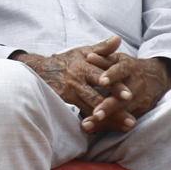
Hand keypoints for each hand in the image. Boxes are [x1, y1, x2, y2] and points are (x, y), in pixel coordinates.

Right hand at [13, 35, 136, 133]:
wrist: (39, 70)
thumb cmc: (66, 61)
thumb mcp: (82, 52)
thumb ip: (102, 48)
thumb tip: (118, 39)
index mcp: (83, 67)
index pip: (101, 77)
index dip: (114, 86)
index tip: (129, 95)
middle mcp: (76, 81)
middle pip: (97, 97)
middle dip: (114, 109)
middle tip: (131, 120)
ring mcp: (69, 94)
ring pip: (90, 109)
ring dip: (108, 120)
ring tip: (126, 127)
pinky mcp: (63, 103)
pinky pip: (80, 114)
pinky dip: (93, 123)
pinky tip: (105, 130)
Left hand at [81, 51, 170, 129]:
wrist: (156, 77)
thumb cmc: (127, 67)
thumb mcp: (117, 58)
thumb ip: (102, 57)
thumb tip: (88, 57)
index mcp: (129, 67)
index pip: (121, 70)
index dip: (112, 75)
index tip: (102, 81)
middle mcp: (136, 84)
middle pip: (122, 98)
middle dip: (109, 106)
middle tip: (95, 114)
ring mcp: (140, 100)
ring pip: (122, 112)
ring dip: (105, 120)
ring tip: (88, 125)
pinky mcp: (140, 112)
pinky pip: (123, 121)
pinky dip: (108, 125)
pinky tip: (92, 129)